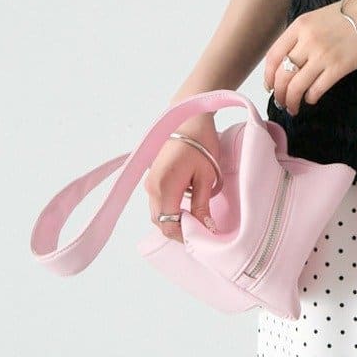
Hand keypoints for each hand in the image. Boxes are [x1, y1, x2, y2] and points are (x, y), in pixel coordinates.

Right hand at [144, 113, 219, 235]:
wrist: (188, 118)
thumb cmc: (201, 143)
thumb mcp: (207, 176)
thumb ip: (202, 205)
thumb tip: (205, 229)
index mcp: (165, 186)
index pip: (169, 225)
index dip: (185, 237)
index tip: (203, 239)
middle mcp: (151, 187)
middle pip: (161, 223)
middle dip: (179, 232)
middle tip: (202, 234)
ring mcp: (149, 183)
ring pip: (158, 215)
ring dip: (175, 222)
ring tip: (197, 223)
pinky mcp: (152, 179)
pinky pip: (158, 204)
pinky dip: (170, 212)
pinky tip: (188, 211)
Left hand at [264, 0, 356, 115]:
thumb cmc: (355, 13)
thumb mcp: (320, 16)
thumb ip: (304, 34)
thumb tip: (292, 58)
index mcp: (300, 25)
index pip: (273, 56)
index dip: (268, 76)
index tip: (269, 86)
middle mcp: (308, 40)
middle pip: (282, 74)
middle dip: (279, 93)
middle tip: (281, 102)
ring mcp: (323, 54)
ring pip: (296, 86)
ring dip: (292, 101)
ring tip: (293, 107)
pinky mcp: (339, 67)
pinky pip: (317, 89)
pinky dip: (311, 98)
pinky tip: (312, 99)